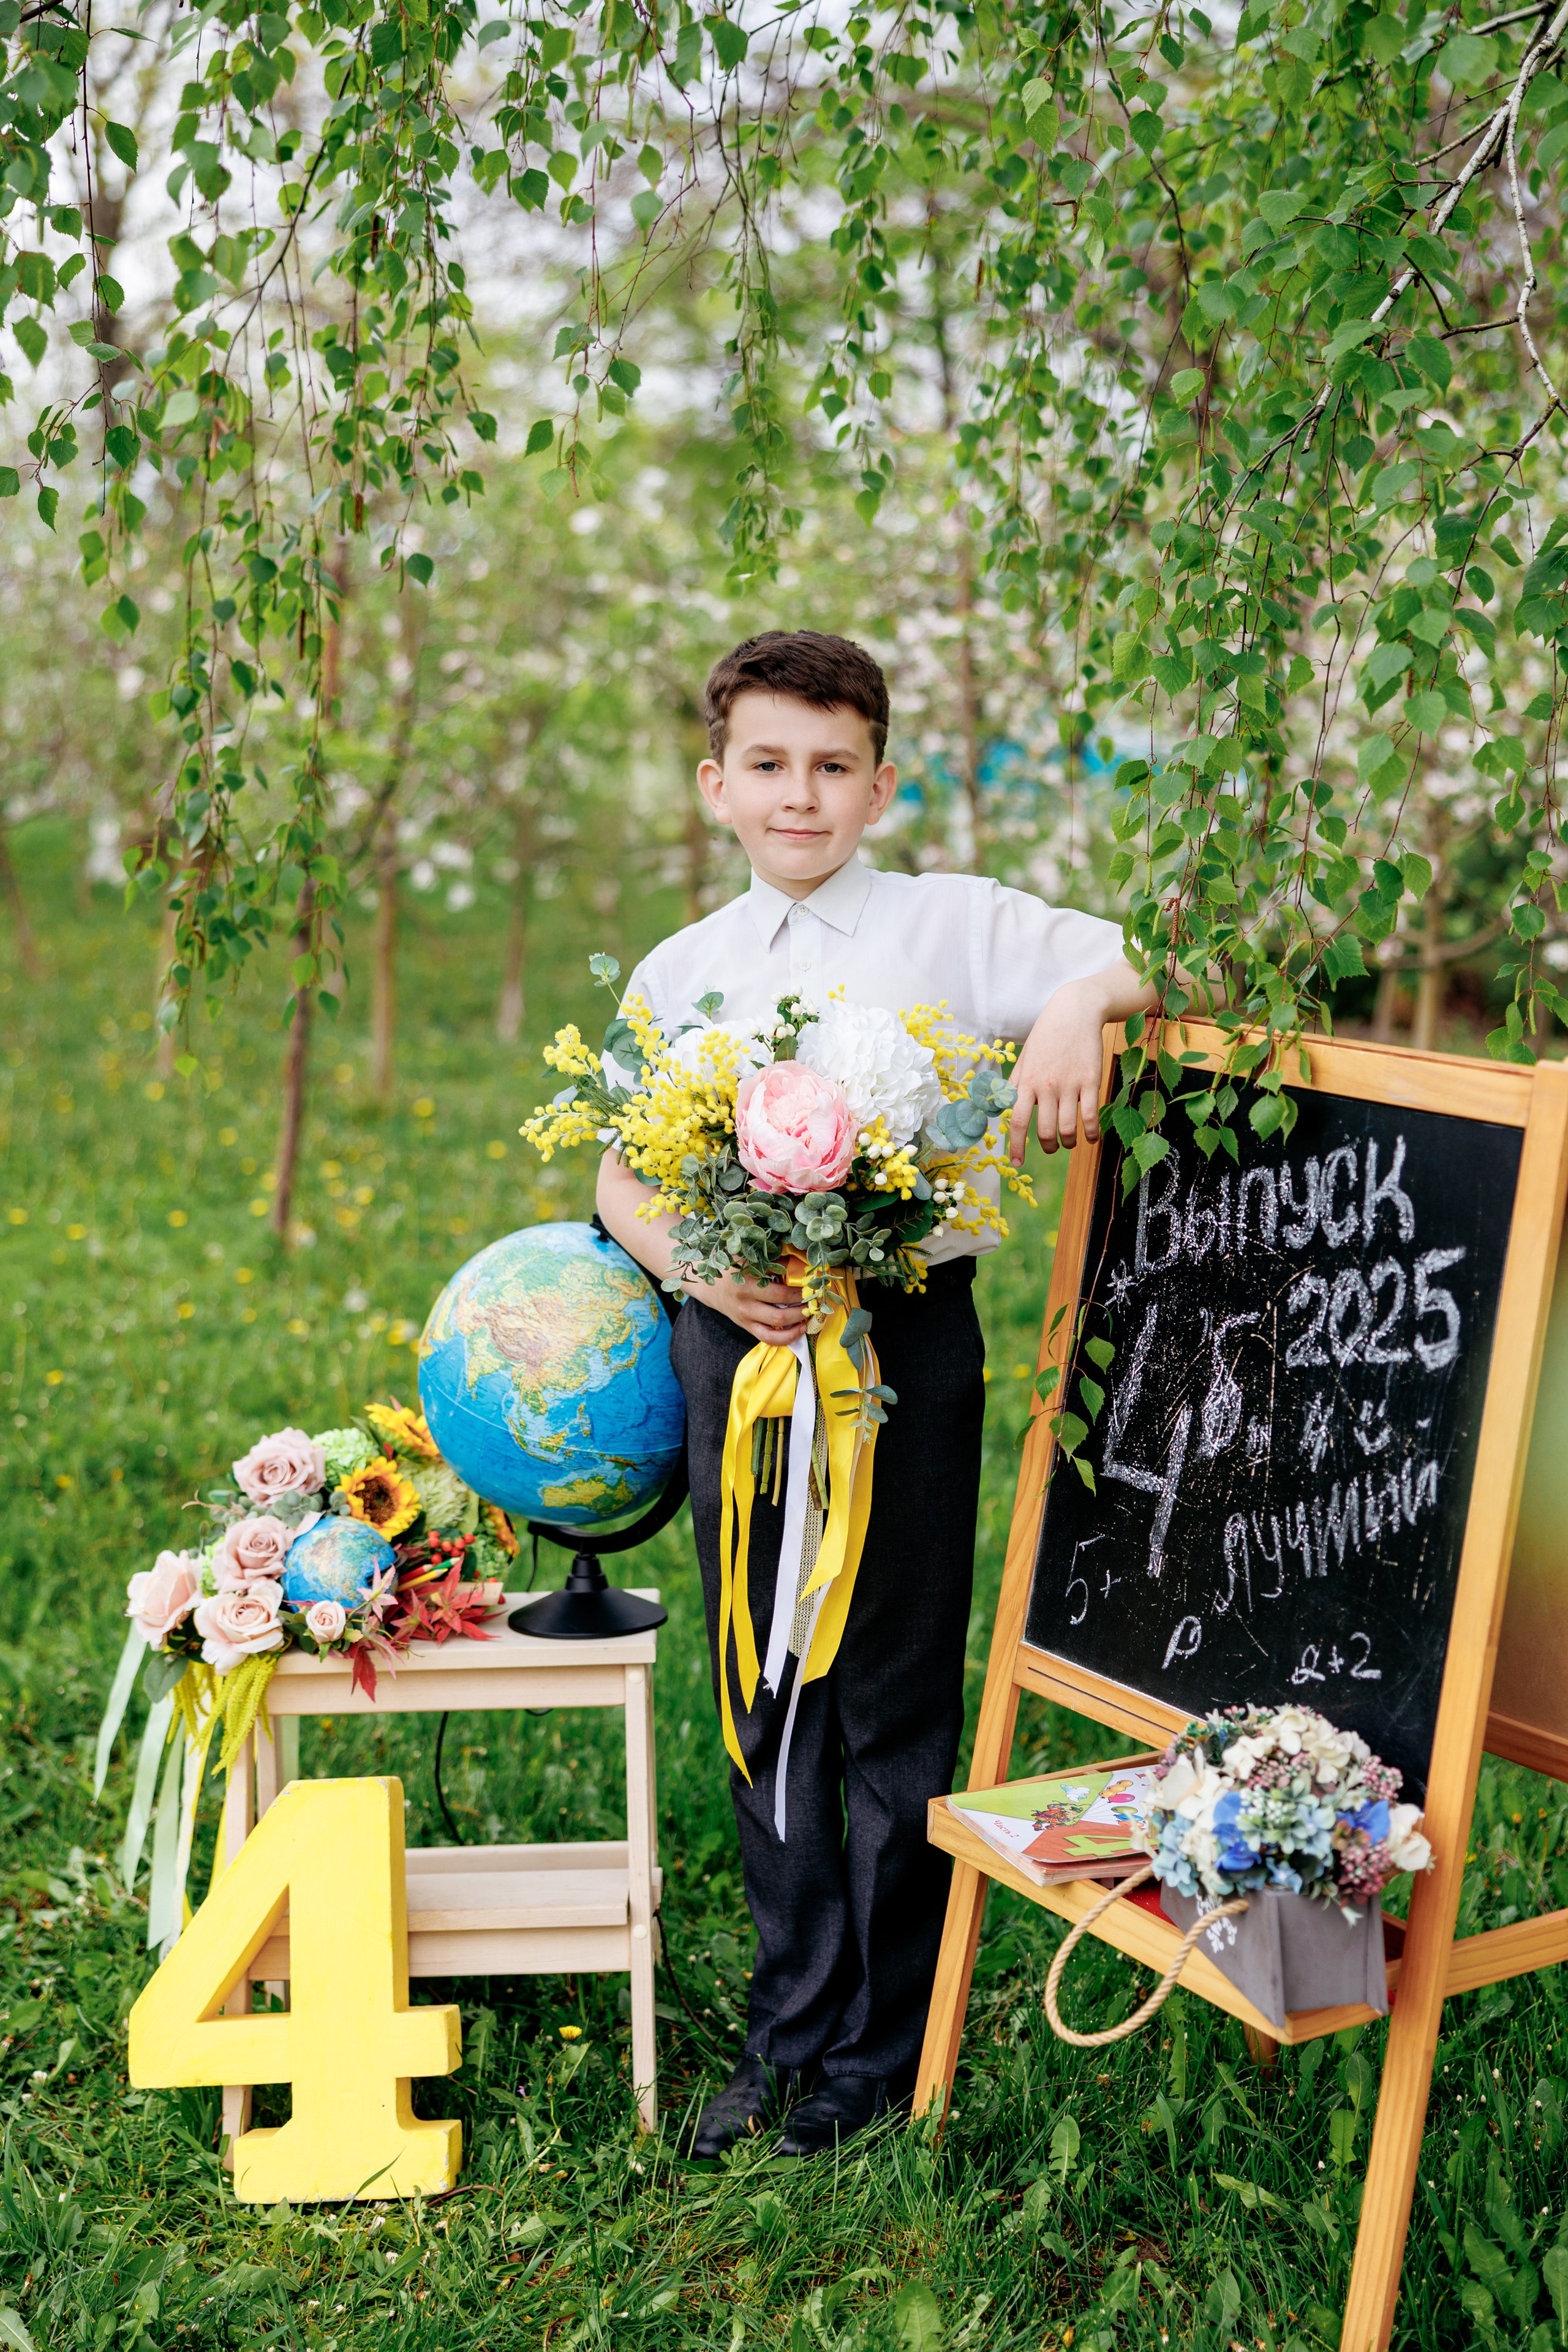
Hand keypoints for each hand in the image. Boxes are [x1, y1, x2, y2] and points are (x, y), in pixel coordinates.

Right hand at [690, 1267, 806, 1345]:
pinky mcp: (746, 1326)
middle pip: (780, 1313)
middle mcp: (746, 1303)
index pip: (781, 1292)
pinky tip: (798, 1330)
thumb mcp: (750, 1258)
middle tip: (815, 1303)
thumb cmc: (733, 1267)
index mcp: (748, 1283)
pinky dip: (785, 1338)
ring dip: (796, 1325)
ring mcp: (745, 1317)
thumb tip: (803, 1264)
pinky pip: (767, 1338)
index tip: (814, 1288)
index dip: (801, 1292)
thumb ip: (775, 1261)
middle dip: (802, 1310)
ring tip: (808, 1318)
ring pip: (775, 1329)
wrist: (709, 1285)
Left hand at [1007, 977, 1113, 1163]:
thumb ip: (1015, 1083)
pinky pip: (1091, 1117)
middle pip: (1044, 1131)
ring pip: (1068, 1128)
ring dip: (1068, 1143)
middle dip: (1048, 1146)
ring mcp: (1069, 1085)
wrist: (1075, 1011)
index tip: (1016, 1163)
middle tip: (1051, 1147)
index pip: (1018, 1121)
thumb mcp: (1024, 1057)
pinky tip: (1091, 1137)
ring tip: (1069, 1142)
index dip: (1017, 1146)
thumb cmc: (1047, 1035)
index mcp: (1026, 1082)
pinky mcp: (1090, 1081)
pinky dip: (1091, 1133)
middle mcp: (1046, 1087)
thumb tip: (1005, 1106)